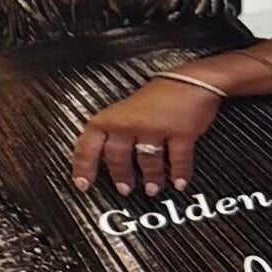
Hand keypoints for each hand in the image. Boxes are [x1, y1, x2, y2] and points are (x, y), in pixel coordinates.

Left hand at [71, 77, 224, 194]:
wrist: (189, 82)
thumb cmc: (156, 100)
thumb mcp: (126, 112)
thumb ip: (113, 133)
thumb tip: (102, 162)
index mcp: (112, 117)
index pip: (89, 143)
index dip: (83, 165)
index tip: (82, 184)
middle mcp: (130, 122)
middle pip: (117, 156)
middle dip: (120, 176)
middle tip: (124, 189)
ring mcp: (155, 127)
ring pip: (146, 161)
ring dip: (150, 178)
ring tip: (151, 189)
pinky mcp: (181, 132)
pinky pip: (178, 160)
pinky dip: (178, 174)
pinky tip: (178, 183)